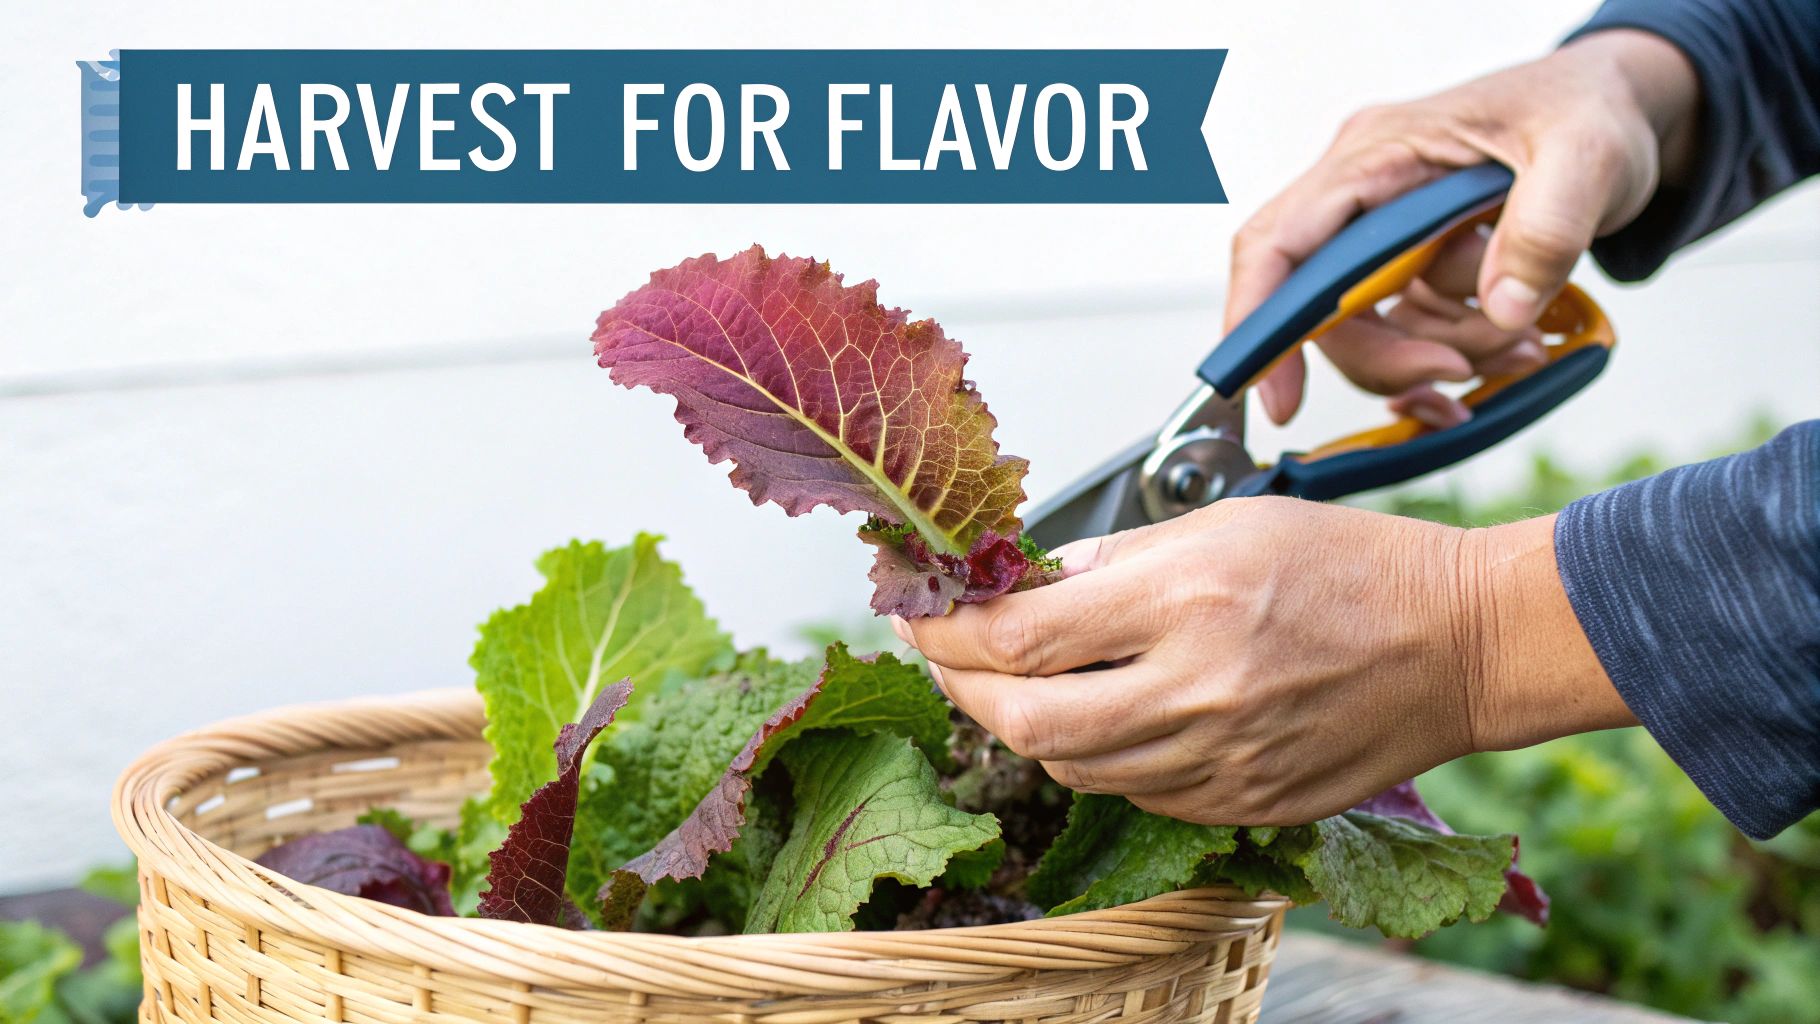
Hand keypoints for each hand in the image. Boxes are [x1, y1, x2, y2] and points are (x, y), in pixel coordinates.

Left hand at [895, 499, 1635, 824]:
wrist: (1460, 643)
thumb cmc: (1355, 566)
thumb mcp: (1229, 522)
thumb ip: (1118, 555)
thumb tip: (1033, 577)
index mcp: (1188, 597)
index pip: (1020, 634)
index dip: (947, 628)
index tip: (919, 610)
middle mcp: (1198, 688)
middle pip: (1023, 719)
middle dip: (961, 687)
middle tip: (943, 653)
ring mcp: (1221, 759)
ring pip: (1069, 767)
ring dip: (1021, 724)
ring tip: (1012, 681)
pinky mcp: (1242, 803)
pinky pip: (1133, 792)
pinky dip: (1094, 757)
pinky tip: (1096, 716)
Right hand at [1232, 29, 1698, 427]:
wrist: (1621, 110)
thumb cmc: (1592, 109)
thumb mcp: (1591, 154)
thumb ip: (1548, 228)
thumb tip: (1503, 308)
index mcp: (1377, 154)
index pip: (1280, 245)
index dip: (1260, 323)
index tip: (1277, 397)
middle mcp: (1364, 197)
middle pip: (1326, 311)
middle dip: (1391, 356)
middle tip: (1460, 372)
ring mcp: (1388, 238)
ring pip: (1375, 335)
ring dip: (1446, 356)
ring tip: (1526, 343)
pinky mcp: (1417, 270)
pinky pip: (1411, 338)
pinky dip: (1455, 359)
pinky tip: (1509, 353)